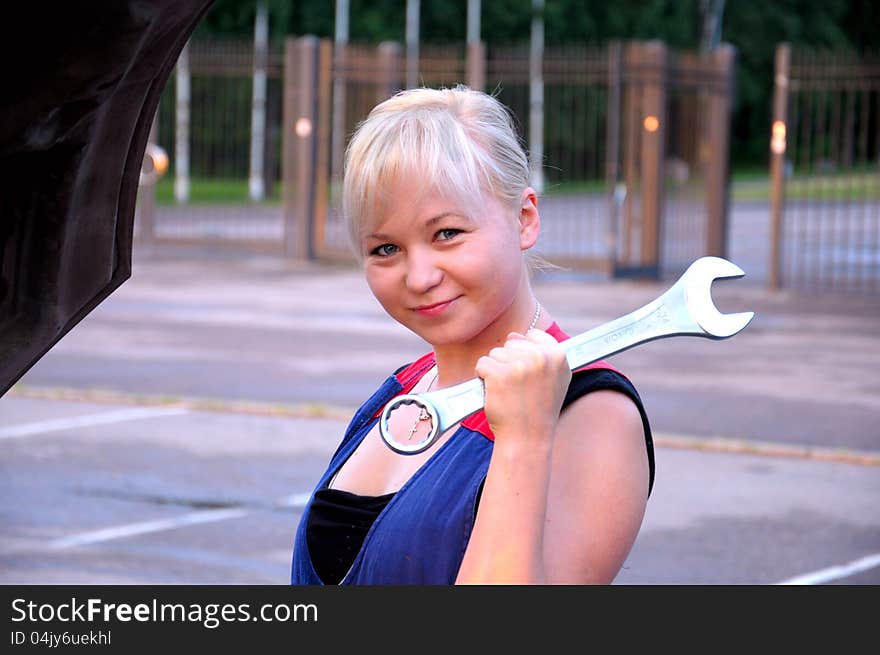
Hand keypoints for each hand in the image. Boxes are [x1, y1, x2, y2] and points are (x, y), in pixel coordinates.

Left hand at [474, 329, 571, 448]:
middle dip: (509, 362)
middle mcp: (540, 357)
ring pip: (495, 353)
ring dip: (496, 370)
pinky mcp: (499, 374)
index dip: (525, 353)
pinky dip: (483, 377)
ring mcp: (519, 365)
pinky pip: (482, 363)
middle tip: (518, 388)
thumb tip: (517, 335)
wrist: (526, 438)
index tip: (529, 375)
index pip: (532, 335)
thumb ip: (544, 354)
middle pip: (511, 343)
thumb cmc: (538, 410)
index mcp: (558, 355)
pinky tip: (495, 392)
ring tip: (509, 392)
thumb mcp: (555, 380)